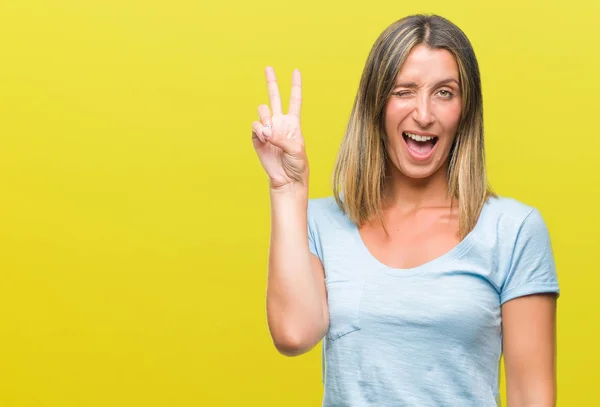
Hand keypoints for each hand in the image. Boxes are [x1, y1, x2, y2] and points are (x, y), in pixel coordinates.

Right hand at [252, 66, 307, 190]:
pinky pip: (255, 126)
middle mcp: (279, 122)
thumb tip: (265, 132)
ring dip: (265, 118)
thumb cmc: (297, 165)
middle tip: (268, 68)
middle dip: (271, 82)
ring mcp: (268, 129)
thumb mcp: (296, 149)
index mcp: (293, 123)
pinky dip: (259, 130)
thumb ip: (281, 137)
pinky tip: (264, 138)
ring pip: (262, 111)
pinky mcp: (257, 139)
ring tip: (269, 132)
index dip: (295, 86)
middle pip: (275, 97)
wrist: (287, 180)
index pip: (295, 100)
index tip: (296, 71)